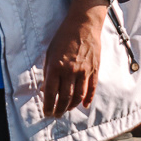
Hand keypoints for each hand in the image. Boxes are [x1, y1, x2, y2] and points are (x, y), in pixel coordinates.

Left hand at [41, 0, 107, 115]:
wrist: (83, 24)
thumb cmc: (63, 37)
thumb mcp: (50, 52)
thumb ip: (48, 71)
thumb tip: (46, 89)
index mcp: (56, 66)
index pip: (51, 92)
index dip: (48, 105)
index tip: (46, 112)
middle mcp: (70, 71)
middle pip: (65, 97)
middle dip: (59, 109)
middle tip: (56, 115)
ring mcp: (84, 71)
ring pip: (78, 96)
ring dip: (71, 106)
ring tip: (66, 110)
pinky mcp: (94, 69)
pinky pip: (91, 89)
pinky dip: (88, 99)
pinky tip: (83, 105)